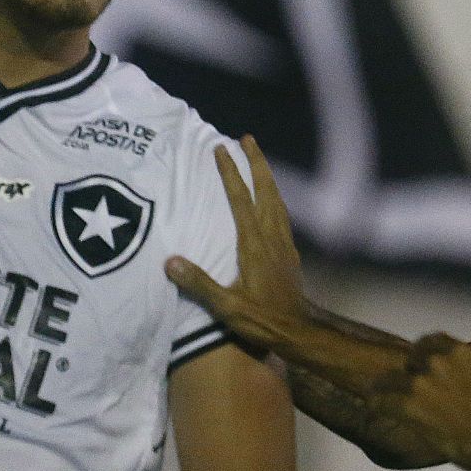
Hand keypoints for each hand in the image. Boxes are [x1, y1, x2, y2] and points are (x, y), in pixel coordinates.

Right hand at [165, 136, 311, 349]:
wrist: (299, 332)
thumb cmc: (262, 321)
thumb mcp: (227, 307)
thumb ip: (199, 284)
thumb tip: (170, 262)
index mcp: (254, 244)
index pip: (239, 200)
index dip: (230, 173)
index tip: (221, 149)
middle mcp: (271, 237)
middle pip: (265, 190)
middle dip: (256, 162)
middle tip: (247, 138)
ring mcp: (284, 243)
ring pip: (276, 199)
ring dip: (267, 176)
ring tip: (258, 159)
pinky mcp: (290, 253)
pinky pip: (282, 214)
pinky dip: (274, 197)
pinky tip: (271, 200)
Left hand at [375, 334, 470, 470]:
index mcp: (462, 351)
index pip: (432, 340)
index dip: (423, 353)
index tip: (420, 363)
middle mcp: (440, 361)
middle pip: (410, 358)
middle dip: (407, 371)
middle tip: (406, 386)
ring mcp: (423, 382)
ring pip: (390, 379)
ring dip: (385, 388)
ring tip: (380, 394)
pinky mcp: (410, 405)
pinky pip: (381, 400)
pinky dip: (376, 404)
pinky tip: (374, 408)